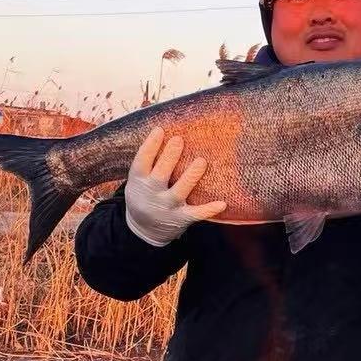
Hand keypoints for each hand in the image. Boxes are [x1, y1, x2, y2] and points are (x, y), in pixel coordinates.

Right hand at [124, 127, 226, 246]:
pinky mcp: (181, 218)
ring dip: (191, 176)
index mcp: (139, 181)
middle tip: (179, 139)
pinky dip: (209, 210)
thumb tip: (163, 131)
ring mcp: (167, 207)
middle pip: (161, 174)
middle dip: (169, 157)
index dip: (150, 146)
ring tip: (201, 161)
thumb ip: (149, 162)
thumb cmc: (144, 195)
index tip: (160, 130)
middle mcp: (152, 194)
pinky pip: (196, 214)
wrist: (143, 230)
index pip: (142, 161)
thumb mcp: (138, 180)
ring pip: (180, 191)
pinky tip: (222, 204)